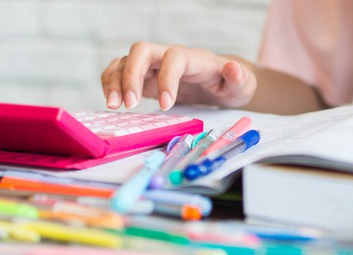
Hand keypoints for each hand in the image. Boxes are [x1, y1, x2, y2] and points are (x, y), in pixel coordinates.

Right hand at [100, 42, 256, 110]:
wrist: (219, 84)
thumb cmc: (229, 84)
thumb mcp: (242, 84)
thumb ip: (238, 78)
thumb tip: (234, 69)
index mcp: (193, 59)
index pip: (174, 58)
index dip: (167, 78)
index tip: (166, 105)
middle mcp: (169, 56)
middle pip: (142, 51)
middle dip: (132, 75)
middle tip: (129, 105)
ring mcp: (153, 65)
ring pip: (126, 61)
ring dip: (115, 81)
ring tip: (113, 106)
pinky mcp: (143, 76)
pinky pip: (119, 72)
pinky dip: (110, 83)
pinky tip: (111, 100)